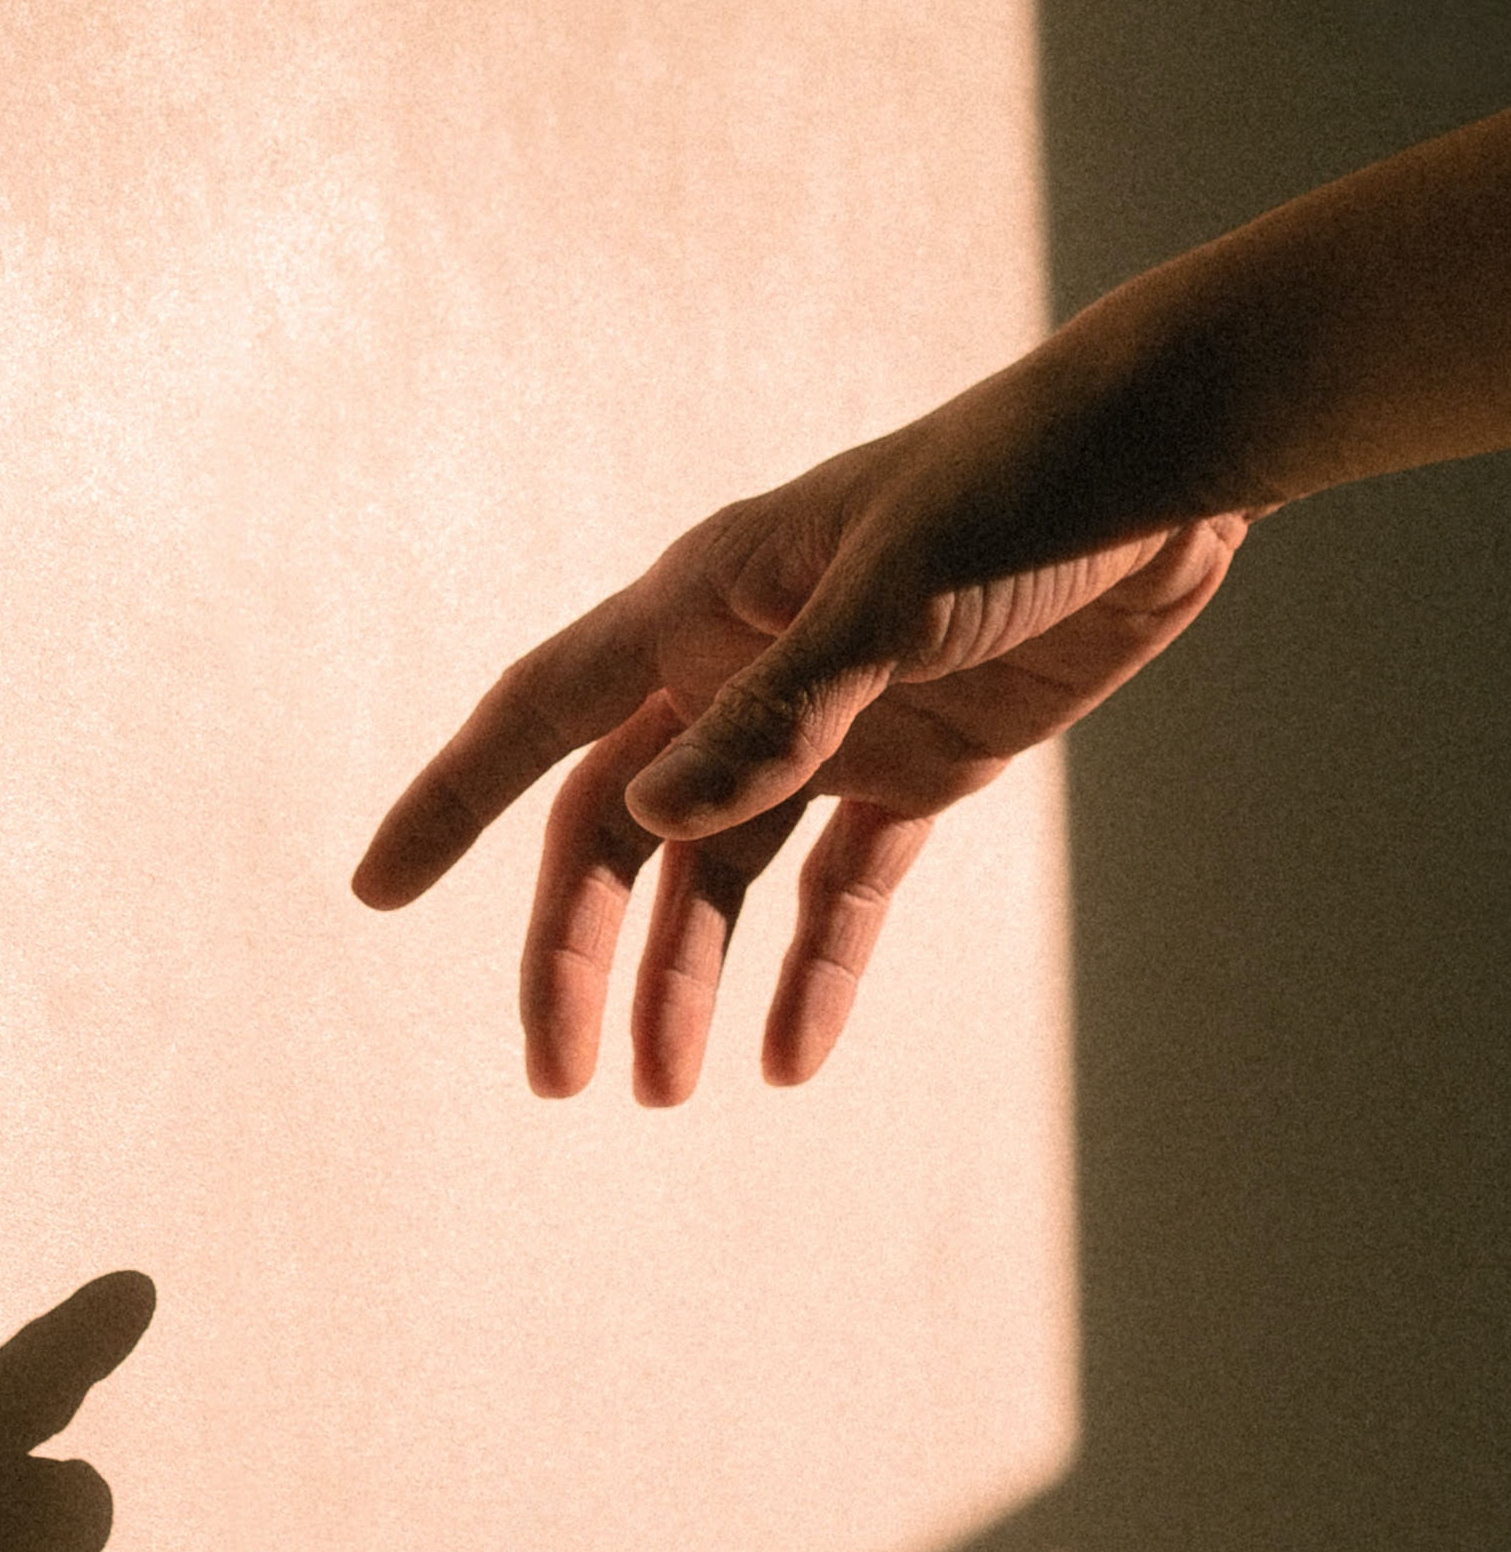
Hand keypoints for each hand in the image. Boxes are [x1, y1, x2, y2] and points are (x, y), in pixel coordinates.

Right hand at [353, 378, 1251, 1100]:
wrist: (1177, 462)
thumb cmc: (1020, 489)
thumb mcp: (897, 596)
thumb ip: (780, 714)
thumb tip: (651, 827)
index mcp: (701, 606)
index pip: (540, 717)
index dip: (452, 802)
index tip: (375, 888)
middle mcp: (739, 671)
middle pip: (618, 834)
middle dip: (577, 952)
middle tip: (558, 1077)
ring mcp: (826, 725)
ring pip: (718, 877)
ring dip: (686, 979)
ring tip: (670, 1089)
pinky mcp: (919, 766)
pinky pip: (841, 891)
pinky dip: (816, 971)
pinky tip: (793, 1060)